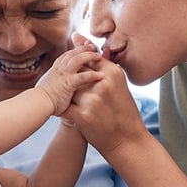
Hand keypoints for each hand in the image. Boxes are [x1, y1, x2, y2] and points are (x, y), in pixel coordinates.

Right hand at [36, 43, 102, 114]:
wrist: (37, 104)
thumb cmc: (41, 100)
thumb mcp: (48, 86)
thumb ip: (55, 82)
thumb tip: (57, 84)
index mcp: (55, 68)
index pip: (68, 54)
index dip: (77, 49)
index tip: (85, 47)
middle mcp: (59, 68)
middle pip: (74, 53)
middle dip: (84, 48)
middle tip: (93, 46)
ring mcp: (64, 74)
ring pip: (78, 59)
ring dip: (89, 56)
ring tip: (99, 57)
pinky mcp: (68, 83)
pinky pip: (83, 76)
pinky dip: (93, 75)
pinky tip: (101, 76)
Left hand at [63, 34, 149, 155]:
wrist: (128, 141)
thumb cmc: (124, 112)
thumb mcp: (119, 86)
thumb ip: (104, 67)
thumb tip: (92, 45)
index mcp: (113, 73)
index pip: (90, 58)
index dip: (80, 55)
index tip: (72, 50)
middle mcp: (102, 83)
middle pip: (77, 71)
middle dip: (71, 76)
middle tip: (66, 80)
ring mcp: (92, 99)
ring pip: (68, 88)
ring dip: (64, 92)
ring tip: (61, 95)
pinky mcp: (83, 116)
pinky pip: (63, 106)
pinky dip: (59, 108)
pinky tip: (59, 108)